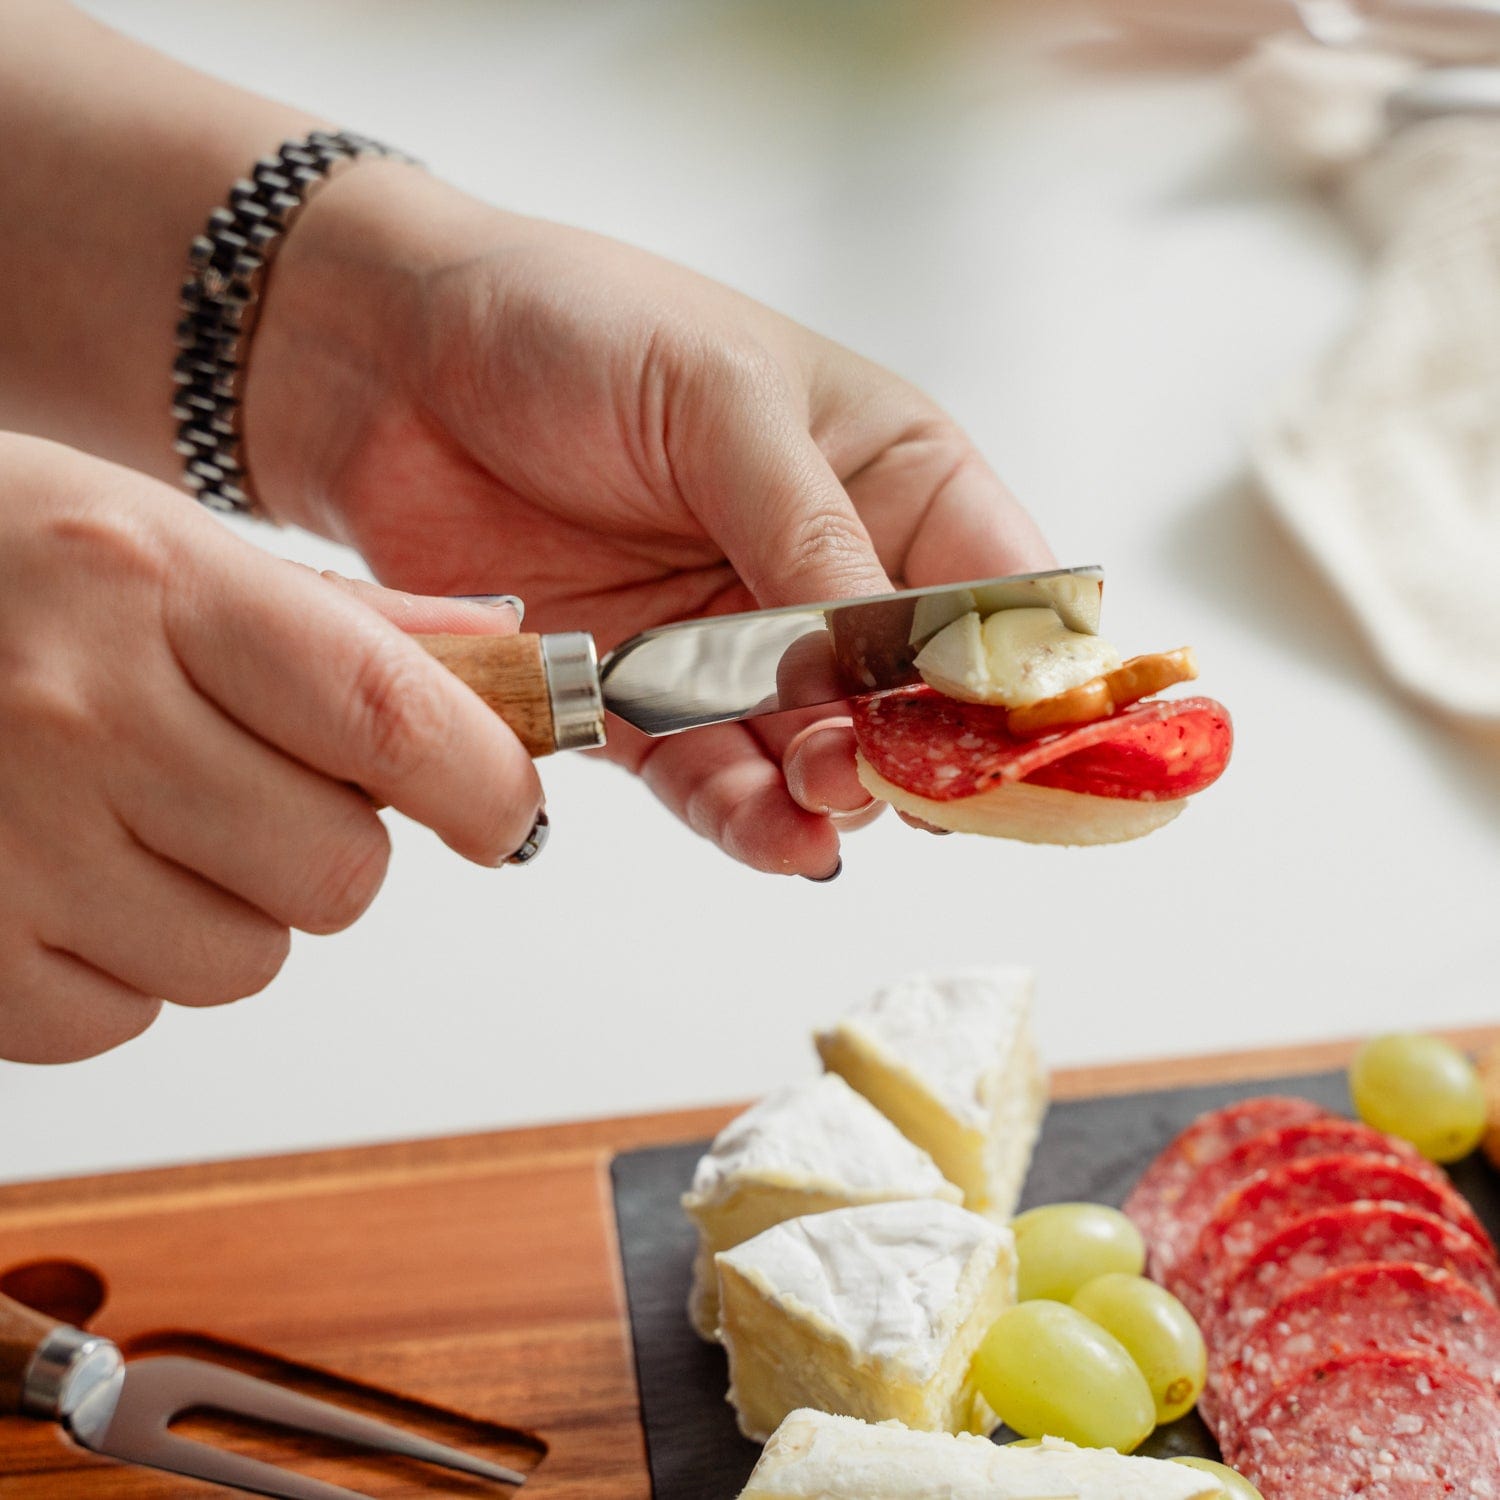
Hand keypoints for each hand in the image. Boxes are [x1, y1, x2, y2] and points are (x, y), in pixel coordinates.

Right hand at [0, 434, 541, 1062]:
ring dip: (237, 908)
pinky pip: (126, 1015)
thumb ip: (342, 617)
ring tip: (154, 824)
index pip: (385, 715)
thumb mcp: (162, 537)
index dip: (483, 784)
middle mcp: (77, 714)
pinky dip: (130, 966)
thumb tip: (504, 658)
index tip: (504, 811)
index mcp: (155, 588)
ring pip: (245, 958)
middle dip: (339, 847)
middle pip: (337, 871)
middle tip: (274, 794)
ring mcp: (6, 842)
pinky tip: (80, 877)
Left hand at [246, 164, 1054, 876]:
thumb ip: (812, 535)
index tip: (1022, 739)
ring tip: (818, 808)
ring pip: (819, 755)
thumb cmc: (569, 325)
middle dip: (913, 746)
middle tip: (879, 769)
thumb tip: (892, 668)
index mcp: (887, 473)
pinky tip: (773, 833)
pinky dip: (744, 815)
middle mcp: (826, 571)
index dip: (1024, 672)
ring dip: (828, 794)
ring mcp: (739, 647)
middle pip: (916, 699)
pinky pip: (715, 779)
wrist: (387, 363)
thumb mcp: (719, 399)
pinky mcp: (647, 704)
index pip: (1002, 591)